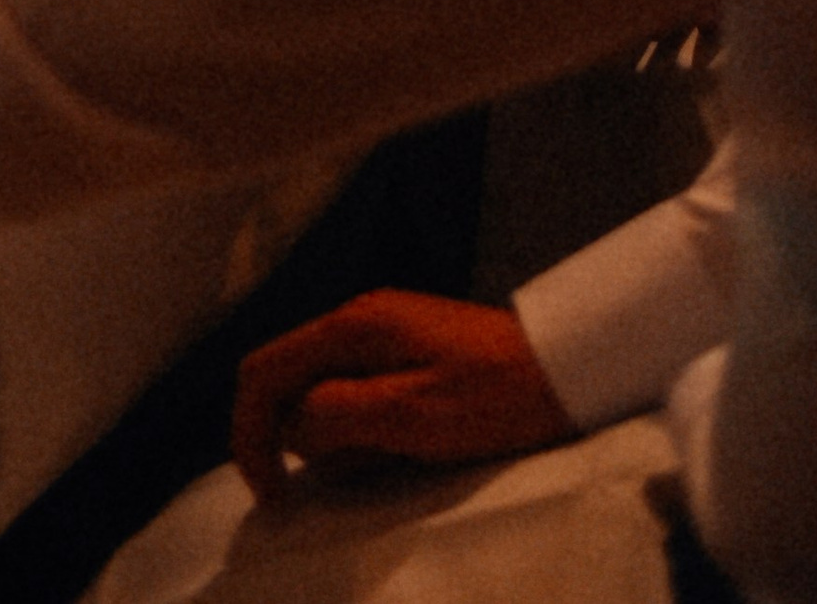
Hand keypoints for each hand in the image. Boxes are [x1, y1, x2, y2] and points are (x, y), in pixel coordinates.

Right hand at [230, 294, 573, 501]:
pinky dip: (349, 428)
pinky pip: (350, 390)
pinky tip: (384, 454)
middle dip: (280, 438)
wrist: (566, 370)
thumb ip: (340, 415)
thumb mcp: (413, 416)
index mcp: (353, 327)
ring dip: (319, 436)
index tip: (271, 496)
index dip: (249, 434)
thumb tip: (291, 427)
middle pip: (283, 376)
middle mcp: (358, 319)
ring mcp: (382, 332)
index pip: (263, 370)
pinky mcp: (405, 351)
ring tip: (360, 473)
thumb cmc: (495, 398)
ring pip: (315, 386)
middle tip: (310, 494)